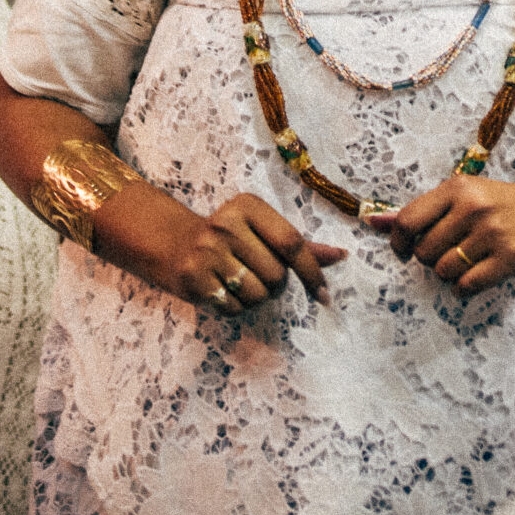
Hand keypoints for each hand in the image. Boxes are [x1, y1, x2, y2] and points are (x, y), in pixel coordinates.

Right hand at [100, 188, 344, 315]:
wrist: (172, 243)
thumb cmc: (229, 238)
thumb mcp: (260, 230)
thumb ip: (299, 245)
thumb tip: (341, 256)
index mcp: (247, 206)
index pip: (292, 243)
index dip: (312, 272)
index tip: (324, 295)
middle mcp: (225, 224)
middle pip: (277, 275)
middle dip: (276, 284)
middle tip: (258, 274)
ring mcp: (207, 252)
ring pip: (258, 294)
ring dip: (256, 298)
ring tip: (240, 282)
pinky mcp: (193, 278)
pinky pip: (234, 308)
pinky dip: (235, 307)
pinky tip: (223, 290)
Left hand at [368, 175, 514, 293]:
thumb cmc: (498, 205)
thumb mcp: (461, 197)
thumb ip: (418, 211)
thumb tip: (371, 221)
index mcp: (457, 188)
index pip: (408, 221)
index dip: (400, 243)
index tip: (406, 250)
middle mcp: (474, 208)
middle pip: (424, 252)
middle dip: (430, 259)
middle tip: (448, 252)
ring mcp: (492, 233)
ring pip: (444, 271)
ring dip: (448, 274)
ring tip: (465, 263)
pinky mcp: (509, 258)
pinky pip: (467, 285)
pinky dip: (463, 288)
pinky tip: (473, 277)